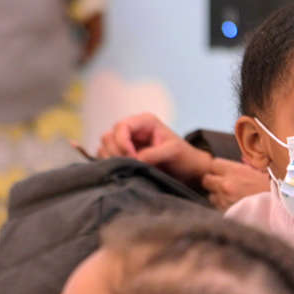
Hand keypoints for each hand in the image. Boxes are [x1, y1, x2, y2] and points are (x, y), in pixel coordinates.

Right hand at [97, 113, 211, 187]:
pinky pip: (106, 156)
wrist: (188, 170)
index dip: (122, 142)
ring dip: (111, 158)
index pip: (122, 126)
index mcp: (145, 122)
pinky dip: (109, 163)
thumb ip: (153, 154)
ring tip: (127, 169)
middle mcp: (133, 129)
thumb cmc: (184, 157)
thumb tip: (134, 159)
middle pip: (109, 136)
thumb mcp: (172, 152)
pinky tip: (122, 171)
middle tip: (131, 166)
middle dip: (116, 152)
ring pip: (105, 146)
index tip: (133, 157)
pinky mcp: (123, 155)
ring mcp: (126, 142)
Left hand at [202, 157, 269, 210]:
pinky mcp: (227, 213)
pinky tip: (235, 205)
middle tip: (222, 184)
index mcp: (234, 170)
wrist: (280, 207)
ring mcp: (225, 200)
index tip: (220, 171)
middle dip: (212, 181)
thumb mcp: (256, 171)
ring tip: (231, 197)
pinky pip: (218, 209)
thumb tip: (231, 166)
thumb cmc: (271, 188)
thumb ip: (240, 168)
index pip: (213, 164)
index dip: (216, 168)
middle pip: (206, 180)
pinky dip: (223, 207)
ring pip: (211, 196)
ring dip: (218, 196)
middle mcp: (226, 184)